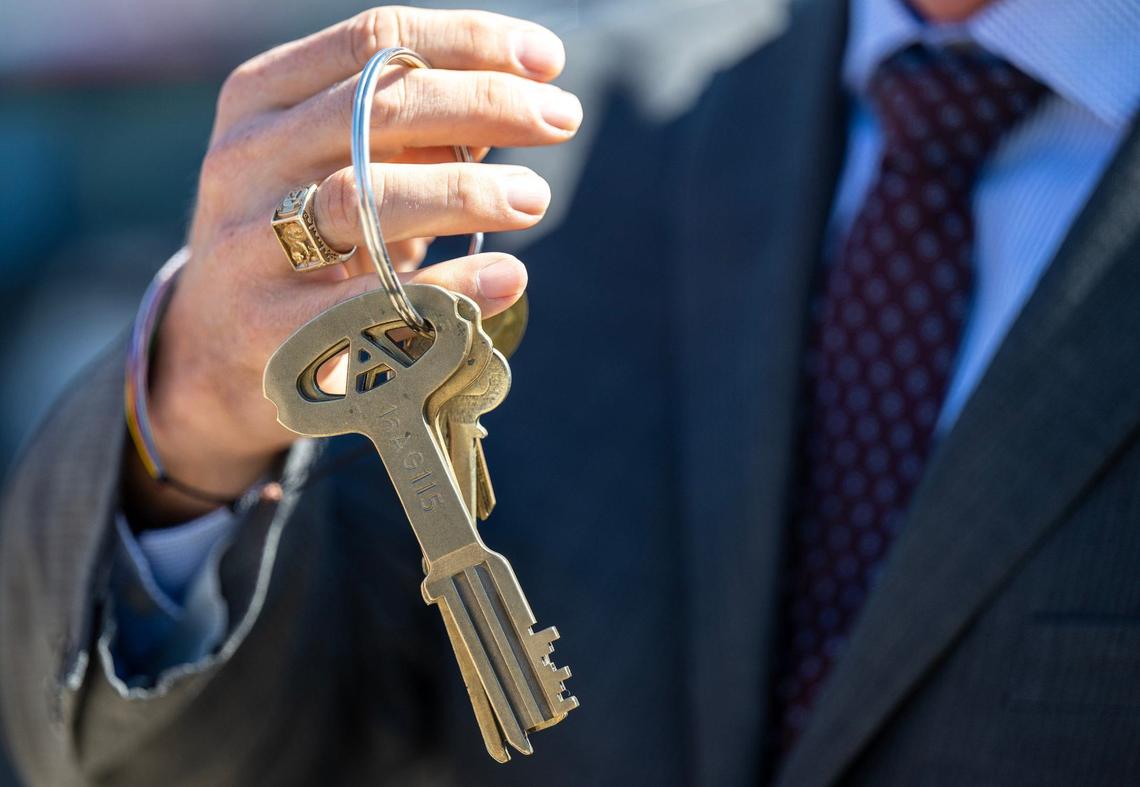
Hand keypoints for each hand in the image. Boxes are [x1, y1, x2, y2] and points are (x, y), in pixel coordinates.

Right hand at [128, 7, 580, 523]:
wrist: (215, 350)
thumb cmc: (303, 240)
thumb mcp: (336, 165)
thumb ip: (409, 132)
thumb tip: (519, 102)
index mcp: (263, 98)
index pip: (375, 40)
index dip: (470, 41)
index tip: (549, 60)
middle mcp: (246, 157)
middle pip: (377, 107)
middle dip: (485, 104)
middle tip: (564, 118)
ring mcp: (247, 242)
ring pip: (363, 197)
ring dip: (463, 190)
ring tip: (534, 197)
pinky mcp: (265, 327)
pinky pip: (367, 301)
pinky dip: (448, 287)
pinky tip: (507, 276)